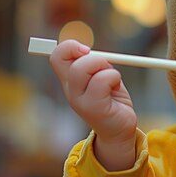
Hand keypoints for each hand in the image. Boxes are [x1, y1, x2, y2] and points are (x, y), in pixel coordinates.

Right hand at [49, 39, 136, 169]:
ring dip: (106, 68)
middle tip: (106, 68)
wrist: (119, 130)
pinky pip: (103, 80)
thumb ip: (95, 64)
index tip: (87, 50)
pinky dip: (114, 78)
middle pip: (67, 59)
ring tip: (113, 81)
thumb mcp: (102, 76)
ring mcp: (79, 100)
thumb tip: (89, 50)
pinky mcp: (92, 108)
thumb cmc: (112, 100)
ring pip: (84, 67)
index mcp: (70, 80)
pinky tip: (116, 90)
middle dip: (93, 56)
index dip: (70, 46)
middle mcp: (70, 90)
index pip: (56, 55)